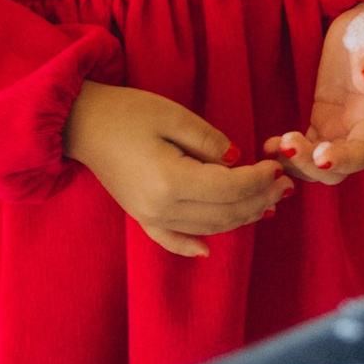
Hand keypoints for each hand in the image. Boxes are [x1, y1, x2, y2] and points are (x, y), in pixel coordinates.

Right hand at [64, 81, 290, 260]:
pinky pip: (169, 240)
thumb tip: (237, 162)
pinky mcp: (138, 216)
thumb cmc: (127, 112)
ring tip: (266, 205)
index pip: (229, 190)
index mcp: (171, 181)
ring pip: (206, 228)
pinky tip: (207, 251)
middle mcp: (160, 208)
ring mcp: (148, 216)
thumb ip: (210, 142)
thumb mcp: (174, 115)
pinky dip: (190, 246)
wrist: (80, 122)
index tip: (277, 168)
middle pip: (222, 214)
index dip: (258, 181)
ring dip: (239, 220)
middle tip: (283, 187)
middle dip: (257, 201)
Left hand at [264, 0, 363, 186]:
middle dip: (310, 164)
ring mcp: (338, 127)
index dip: (343, 160)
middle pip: (337, 168)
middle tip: (287, 144)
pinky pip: (304, 147)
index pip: (363, 153)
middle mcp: (358, 130)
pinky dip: (287, 152)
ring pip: (316, 164)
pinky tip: (269, 144)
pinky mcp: (321, 119)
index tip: (320, 156)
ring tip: (275, 146)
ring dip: (295, 163)